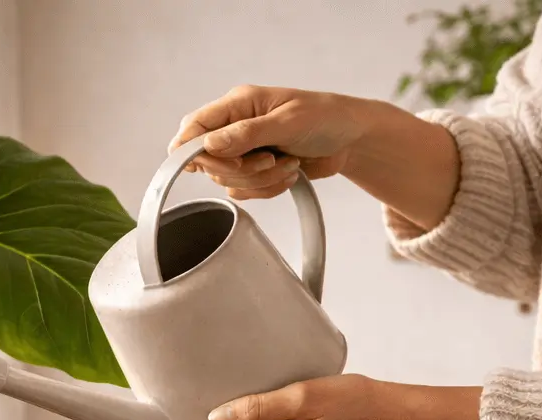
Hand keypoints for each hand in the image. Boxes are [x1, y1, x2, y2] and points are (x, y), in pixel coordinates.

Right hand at [170, 85, 459, 230]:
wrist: (352, 140)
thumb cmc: (326, 117)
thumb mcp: (288, 122)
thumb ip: (246, 133)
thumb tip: (209, 144)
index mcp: (237, 105)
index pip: (193, 128)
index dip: (190, 150)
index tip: (204, 166)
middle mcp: (234, 127)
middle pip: (208, 161)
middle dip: (240, 169)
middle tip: (269, 160)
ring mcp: (243, 151)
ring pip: (227, 181)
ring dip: (260, 181)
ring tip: (288, 164)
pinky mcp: (255, 171)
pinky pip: (244, 192)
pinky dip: (268, 190)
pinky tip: (289, 174)